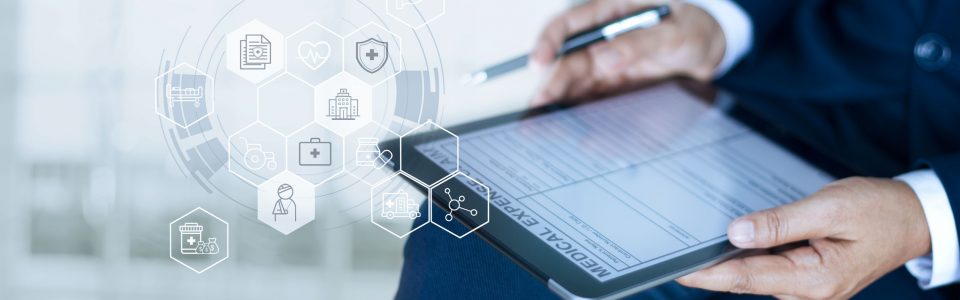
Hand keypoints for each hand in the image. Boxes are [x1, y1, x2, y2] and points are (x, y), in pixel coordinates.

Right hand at [530, 0, 725, 105]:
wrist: (710, 49)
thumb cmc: (693, 28)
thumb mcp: (674, 32)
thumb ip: (639, 43)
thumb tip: (603, 58)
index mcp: (610, 12)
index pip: (569, 25)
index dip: (548, 42)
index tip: (539, 62)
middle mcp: (602, 38)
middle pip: (567, 60)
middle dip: (552, 82)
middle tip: (541, 105)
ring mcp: (606, 62)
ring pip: (575, 82)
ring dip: (560, 100)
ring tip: (546, 120)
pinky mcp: (614, 84)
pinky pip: (592, 97)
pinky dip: (580, 110)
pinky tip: (572, 123)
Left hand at [676, 177, 931, 298]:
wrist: (912, 218)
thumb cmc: (878, 211)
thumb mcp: (829, 208)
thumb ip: (780, 223)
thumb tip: (736, 234)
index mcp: (815, 280)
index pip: (746, 279)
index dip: (707, 275)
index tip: (675, 270)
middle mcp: (809, 293)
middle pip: (746, 280)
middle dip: (711, 267)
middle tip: (673, 251)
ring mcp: (808, 289)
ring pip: (756, 275)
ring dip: (728, 261)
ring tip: (695, 242)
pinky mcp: (808, 278)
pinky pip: (770, 269)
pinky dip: (748, 256)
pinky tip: (732, 241)